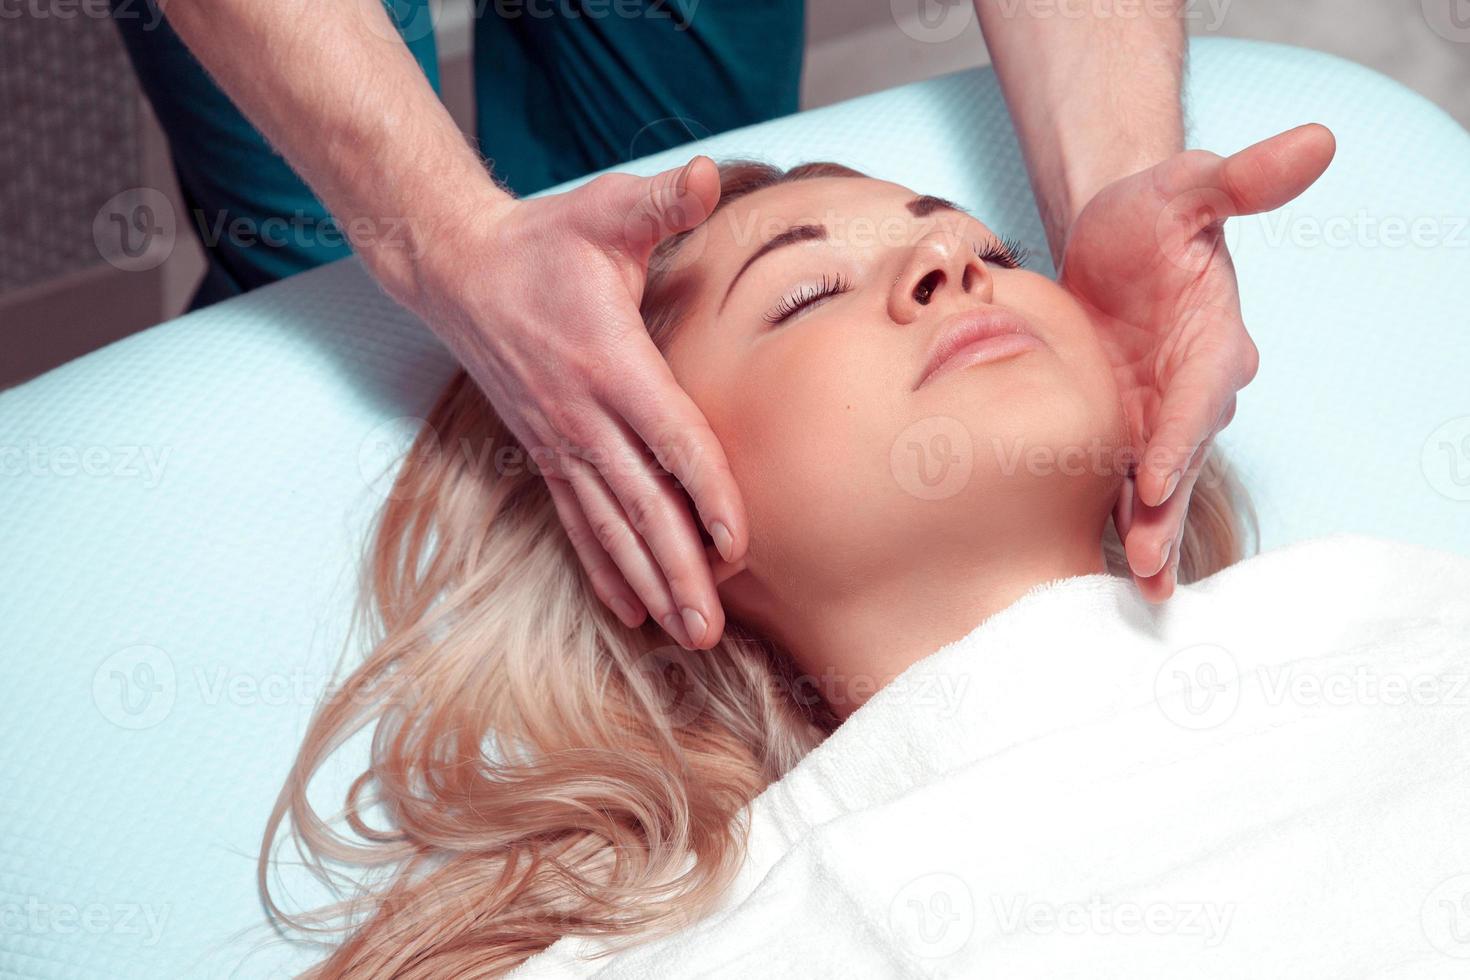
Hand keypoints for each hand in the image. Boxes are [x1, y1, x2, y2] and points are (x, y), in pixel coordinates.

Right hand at [411, 156, 742, 649]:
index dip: (705, 493)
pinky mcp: (544, 451)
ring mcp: (559, 440)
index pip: (670, 439)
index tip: (737, 547)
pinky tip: (627, 610)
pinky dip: (602, 568)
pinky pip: (575, 521)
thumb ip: (662, 200)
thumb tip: (712, 175)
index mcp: (610, 362)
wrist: (458, 269)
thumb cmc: (544, 241)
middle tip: (711, 630)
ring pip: (609, 526)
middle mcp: (583, 415)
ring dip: (648, 583)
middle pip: (641, 504)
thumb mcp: (604, 209)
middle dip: (678, 571)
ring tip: (683, 636)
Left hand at [1057, 123, 1336, 600]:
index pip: (1201, 396)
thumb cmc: (1151, 213)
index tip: (1158, 477)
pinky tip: (1107, 563)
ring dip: (1150, 531)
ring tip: (1142, 585)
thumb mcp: (1183, 186)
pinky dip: (1118, 515)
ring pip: (1156, 481)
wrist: (1114, 238)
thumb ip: (1238, 179)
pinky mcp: (1122, 425)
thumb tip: (1315, 142)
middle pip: (1182, 456)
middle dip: (1168, 510)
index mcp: (1212, 339)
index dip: (1182, 438)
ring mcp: (1156, 412)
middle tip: (1151, 563)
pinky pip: (1122, 477)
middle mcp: (1192, 387)